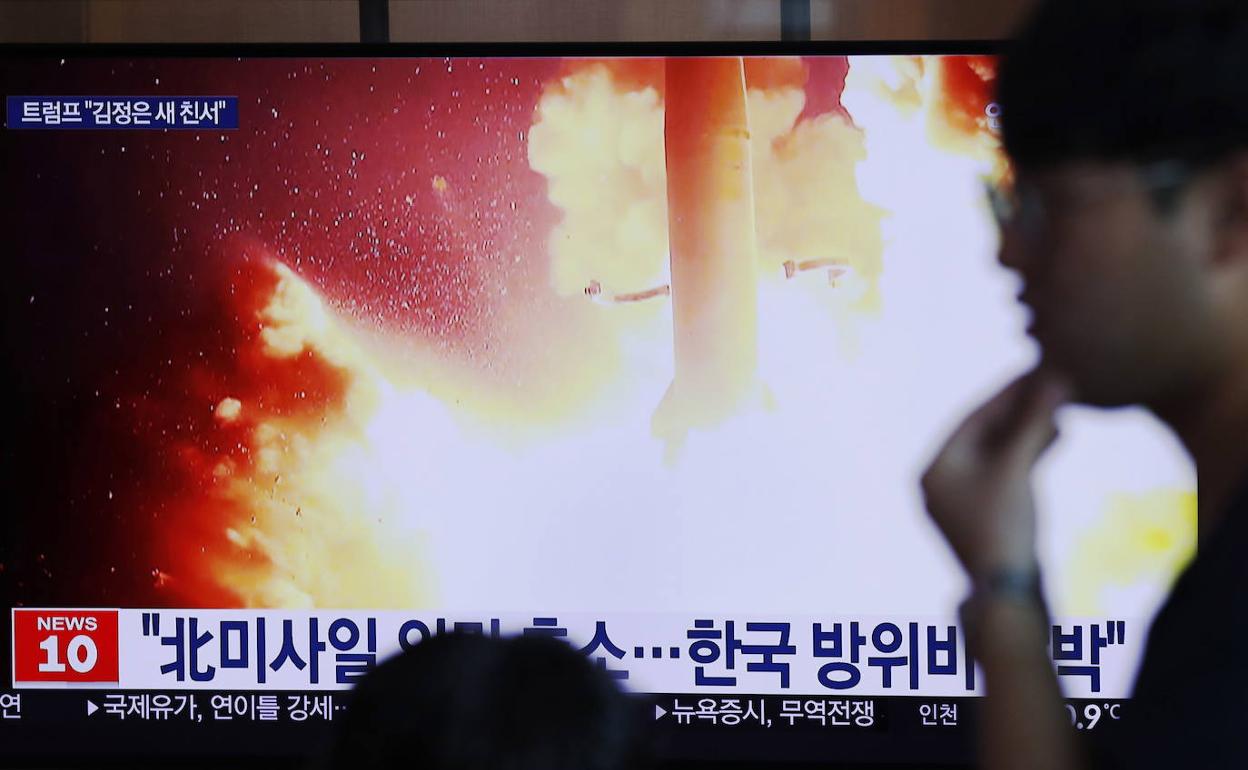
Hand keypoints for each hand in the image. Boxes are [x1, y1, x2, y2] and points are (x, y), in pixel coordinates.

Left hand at [921, 369, 1070, 580]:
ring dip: (1029, 430)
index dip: (1006, 392)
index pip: (972, 418)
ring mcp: (963, 501)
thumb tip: (1053, 379)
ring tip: (1061, 407)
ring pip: (999, 453)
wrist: (1008, 593)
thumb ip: (1032, 424)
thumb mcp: (1016, 469)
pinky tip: (1056, 436)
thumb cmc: (1003, 527)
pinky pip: (1006, 473)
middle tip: (1051, 383)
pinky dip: (1028, 454)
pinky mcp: (986, 516)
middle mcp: (941, 482)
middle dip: (1020, 410)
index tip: (1033, 370)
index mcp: (935, 469)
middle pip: (985, 434)